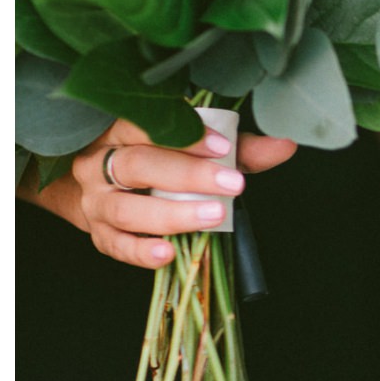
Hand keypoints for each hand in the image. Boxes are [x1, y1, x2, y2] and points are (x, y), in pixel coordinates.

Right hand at [65, 120, 296, 267]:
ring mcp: (95, 201)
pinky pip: (115, 245)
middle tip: (231, 184)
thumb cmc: (159, 161)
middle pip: (137, 165)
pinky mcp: (99, 233)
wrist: (107, 189)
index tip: (224, 148)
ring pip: (126, 208)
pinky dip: (141, 252)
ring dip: (171, 214)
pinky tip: (168, 254)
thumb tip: (284, 146)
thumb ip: (239, 148)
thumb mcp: (198, 149)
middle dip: (187, 175)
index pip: (146, 126)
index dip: (185, 137)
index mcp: (119, 130)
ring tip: (212, 216)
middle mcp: (99, 163)